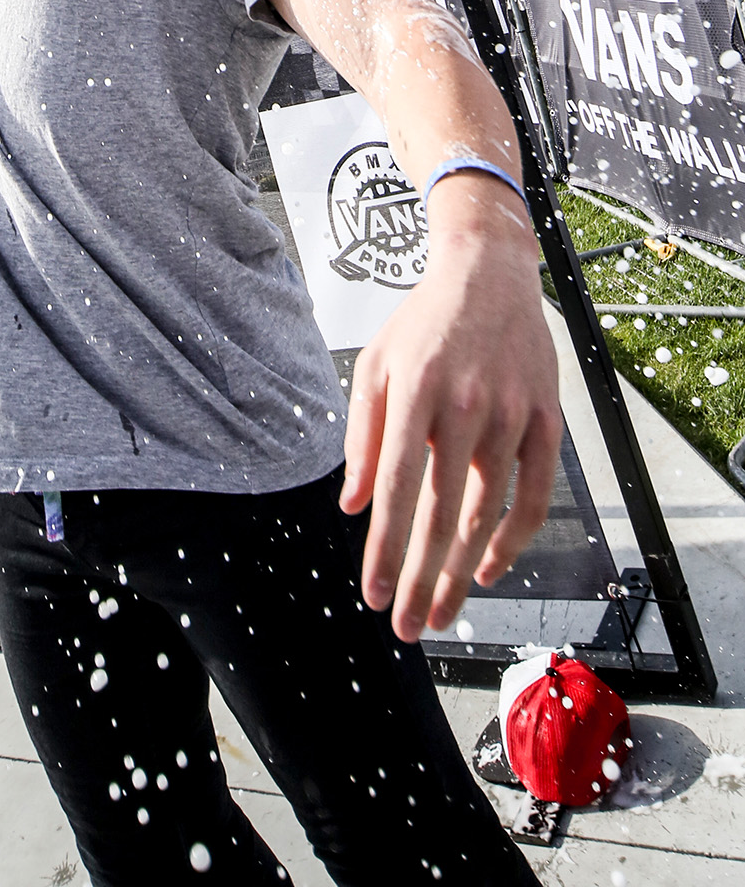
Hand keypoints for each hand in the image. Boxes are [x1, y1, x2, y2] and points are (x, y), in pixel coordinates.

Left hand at [340, 177, 561, 640]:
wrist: (488, 272)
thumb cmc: (423, 322)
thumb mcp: (377, 365)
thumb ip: (364, 436)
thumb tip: (354, 504)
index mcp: (415, 391)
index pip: (397, 487)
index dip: (386, 548)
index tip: (375, 595)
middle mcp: (463, 406)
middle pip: (441, 513)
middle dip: (423, 579)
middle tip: (409, 628)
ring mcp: (510, 413)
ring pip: (487, 512)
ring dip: (463, 572)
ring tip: (443, 613)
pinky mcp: (545, 418)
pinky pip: (535, 493)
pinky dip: (514, 538)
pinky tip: (489, 568)